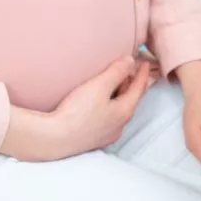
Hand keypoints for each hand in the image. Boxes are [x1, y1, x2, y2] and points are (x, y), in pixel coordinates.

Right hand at [1, 56, 150, 160]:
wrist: (54, 139)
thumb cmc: (77, 112)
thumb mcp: (99, 86)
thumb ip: (116, 72)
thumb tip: (131, 62)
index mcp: (125, 111)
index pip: (139, 88)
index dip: (143, 74)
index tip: (146, 63)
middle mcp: (120, 125)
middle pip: (130, 100)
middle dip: (131, 85)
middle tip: (130, 71)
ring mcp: (107, 134)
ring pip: (119, 110)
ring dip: (119, 96)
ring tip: (114, 84)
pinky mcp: (94, 139)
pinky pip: (107, 118)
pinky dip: (109, 106)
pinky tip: (99, 104)